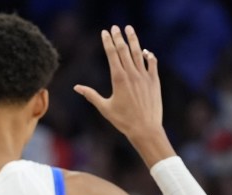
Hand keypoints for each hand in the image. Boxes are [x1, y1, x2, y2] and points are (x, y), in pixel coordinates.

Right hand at [75, 26, 161, 143]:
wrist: (145, 129)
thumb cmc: (124, 121)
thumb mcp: (105, 108)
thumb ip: (91, 95)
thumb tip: (76, 87)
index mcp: (118, 78)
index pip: (112, 54)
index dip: (108, 41)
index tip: (105, 32)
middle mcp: (132, 74)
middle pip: (124, 50)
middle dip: (118, 37)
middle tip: (115, 27)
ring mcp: (144, 76)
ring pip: (138, 53)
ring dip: (133, 40)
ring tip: (129, 29)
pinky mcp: (154, 81)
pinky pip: (152, 64)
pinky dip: (149, 56)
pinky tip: (146, 51)